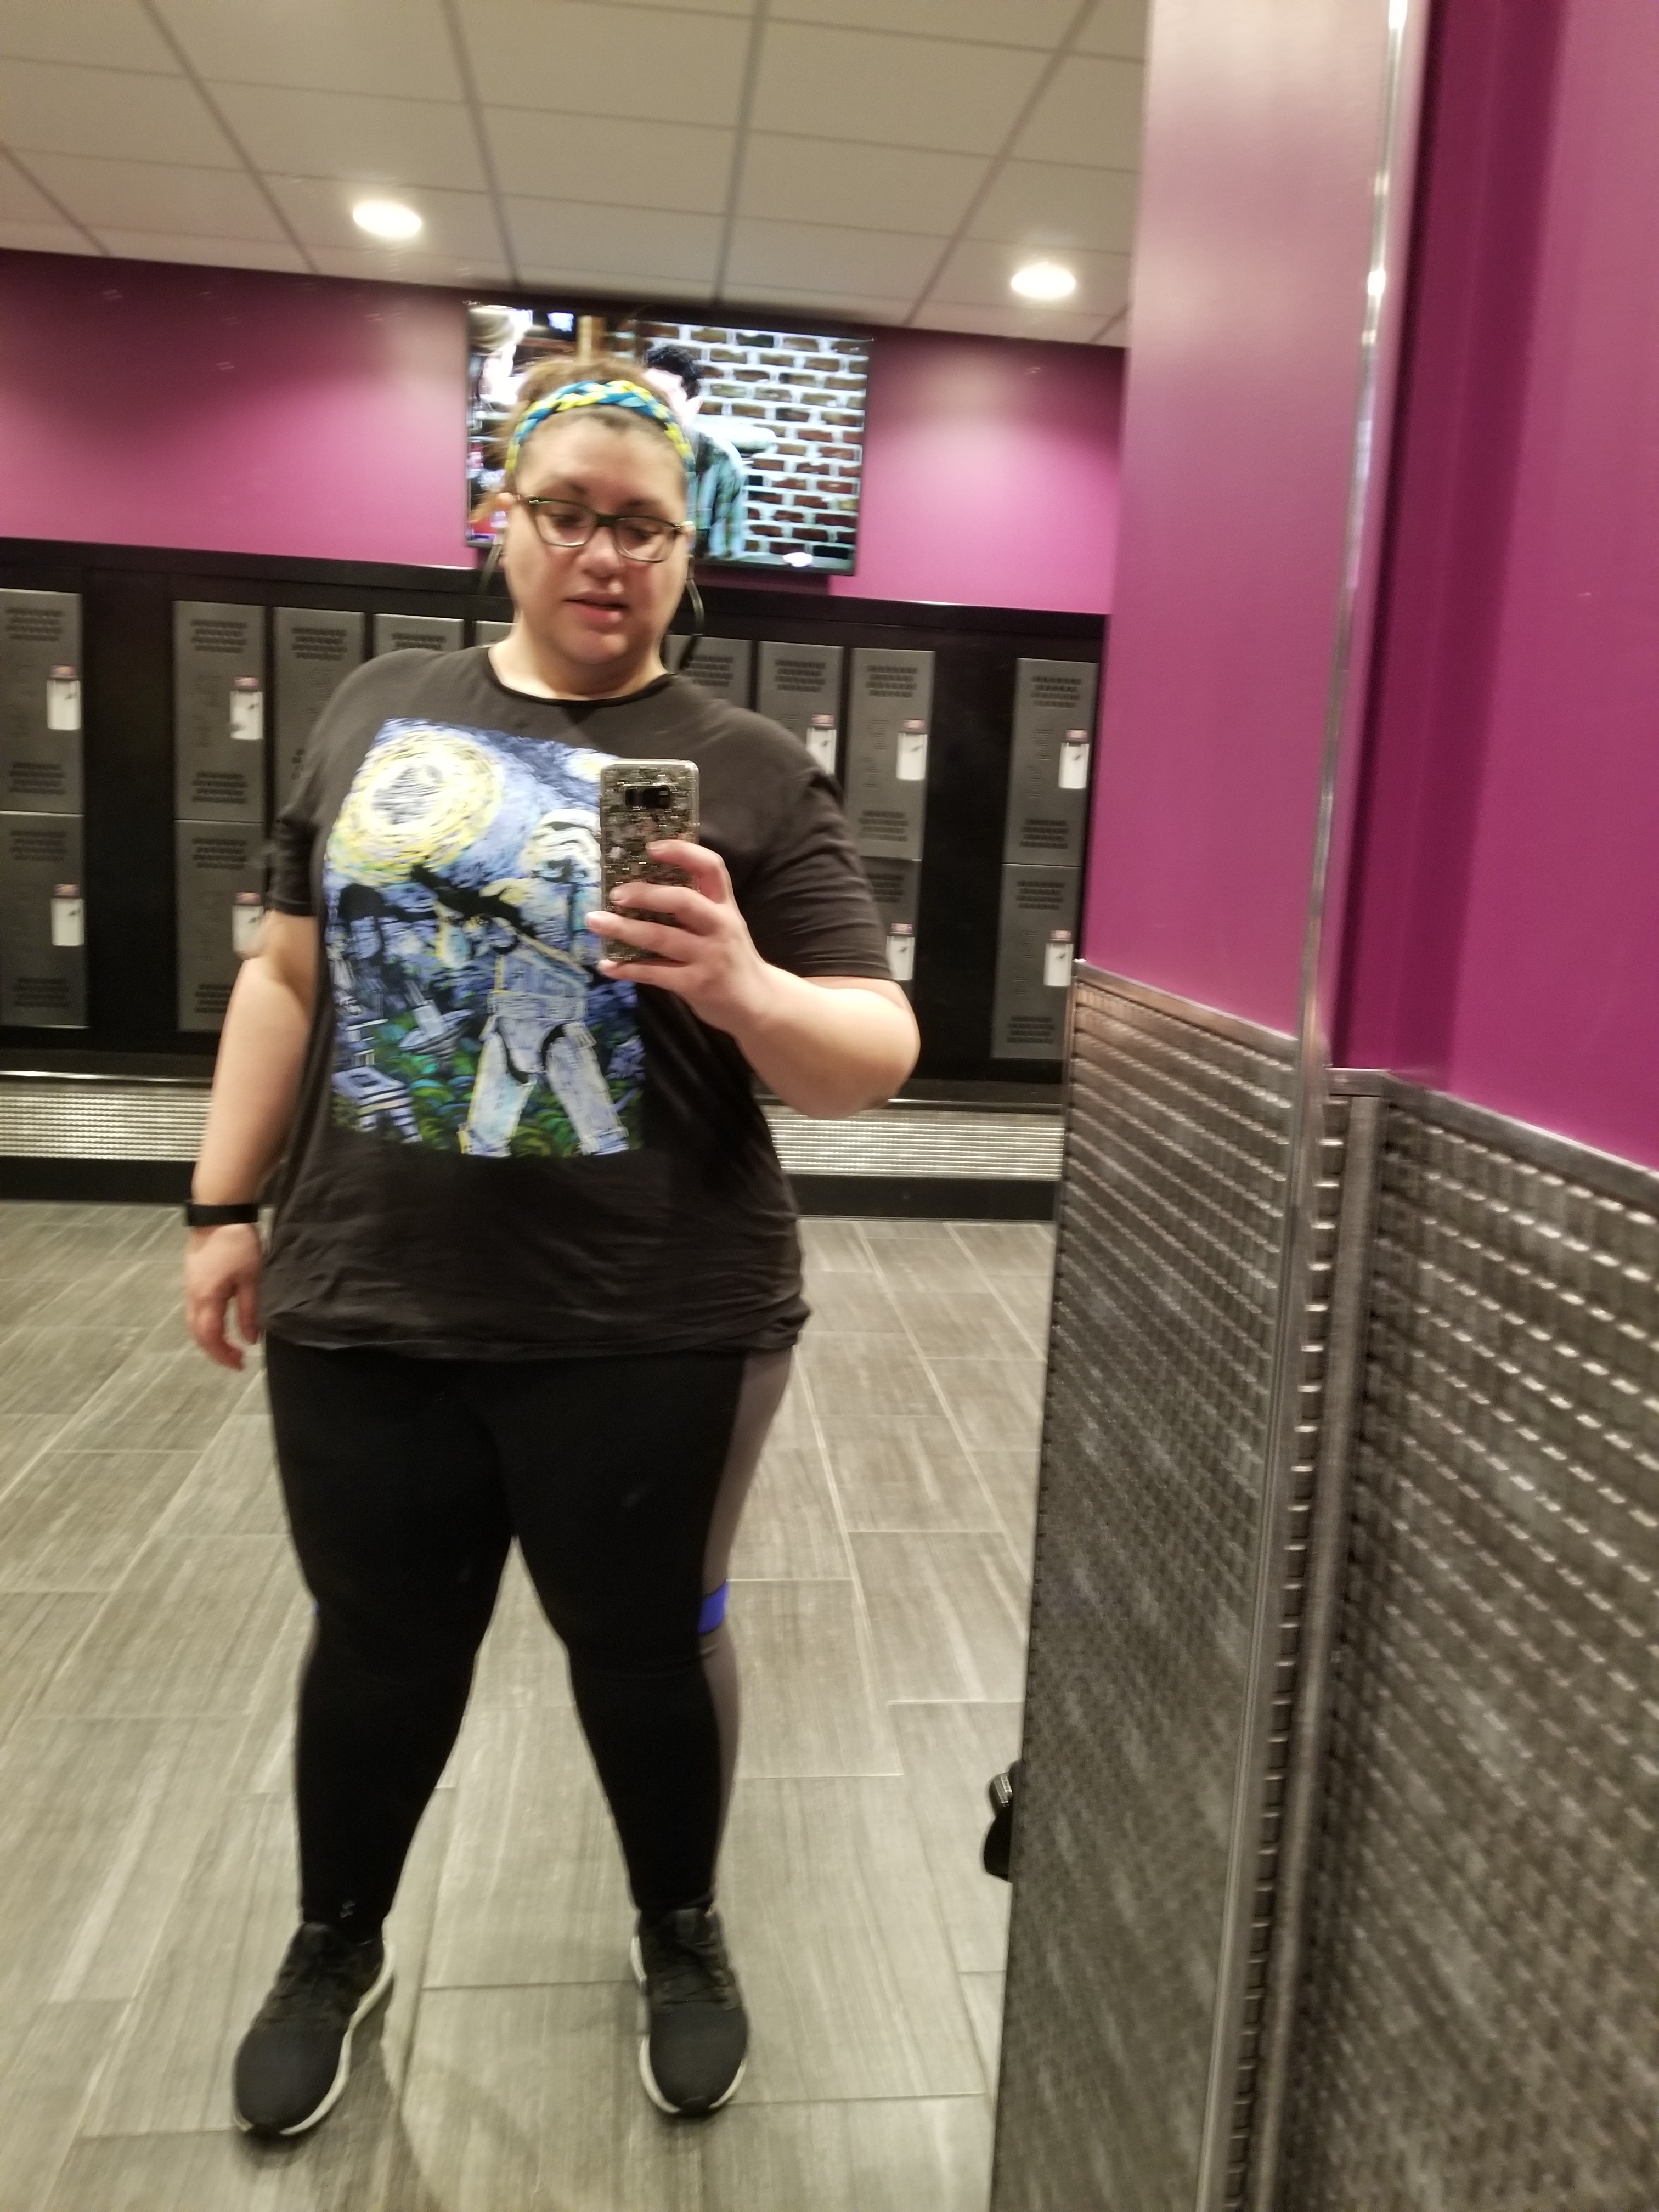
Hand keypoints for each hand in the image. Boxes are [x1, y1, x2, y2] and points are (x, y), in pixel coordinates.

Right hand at [183, 1222, 262, 1371]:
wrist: (219, 1212)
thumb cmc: (238, 1244)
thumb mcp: (251, 1279)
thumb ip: (249, 1311)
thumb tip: (250, 1340)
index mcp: (206, 1298)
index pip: (210, 1337)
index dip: (223, 1355)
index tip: (240, 1365)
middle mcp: (192, 1296)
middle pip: (198, 1333)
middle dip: (215, 1351)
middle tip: (237, 1360)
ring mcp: (189, 1286)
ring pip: (194, 1322)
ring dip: (210, 1338)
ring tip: (230, 1345)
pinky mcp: (192, 1278)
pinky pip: (195, 1310)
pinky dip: (207, 1324)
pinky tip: (221, 1322)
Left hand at [591, 842, 776, 1035]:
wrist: (758, 1002)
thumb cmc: (730, 957)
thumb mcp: (722, 924)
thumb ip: (695, 906)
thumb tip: (640, 887)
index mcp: (724, 905)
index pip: (710, 867)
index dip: (682, 852)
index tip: (651, 847)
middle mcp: (719, 926)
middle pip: (682, 901)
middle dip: (645, 894)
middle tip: (615, 894)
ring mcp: (709, 956)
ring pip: (662, 937)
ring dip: (624, 929)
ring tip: (595, 921)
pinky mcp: (696, 984)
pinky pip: (655, 973)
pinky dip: (628, 969)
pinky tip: (606, 965)